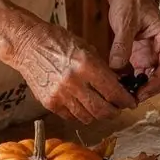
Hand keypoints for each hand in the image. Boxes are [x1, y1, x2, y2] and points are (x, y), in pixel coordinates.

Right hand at [10, 20, 133, 124]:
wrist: (28, 45)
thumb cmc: (59, 42)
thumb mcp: (87, 49)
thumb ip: (103, 69)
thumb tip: (119, 87)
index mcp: (86, 65)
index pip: (113, 92)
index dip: (126, 101)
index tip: (130, 103)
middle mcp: (74, 82)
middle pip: (102, 110)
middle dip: (114, 112)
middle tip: (117, 108)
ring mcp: (60, 95)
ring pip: (87, 117)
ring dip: (97, 115)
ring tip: (100, 107)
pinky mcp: (49, 103)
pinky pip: (71, 117)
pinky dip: (80, 114)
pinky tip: (82, 105)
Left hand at [108, 0, 159, 101]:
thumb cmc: (130, 0)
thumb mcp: (125, 22)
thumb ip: (122, 45)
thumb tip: (117, 69)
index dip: (157, 83)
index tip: (141, 93)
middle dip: (147, 89)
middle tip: (130, 99)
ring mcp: (153, 53)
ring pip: (150, 78)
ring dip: (139, 87)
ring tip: (123, 96)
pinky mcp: (142, 55)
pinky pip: (139, 73)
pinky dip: (130, 81)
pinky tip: (119, 86)